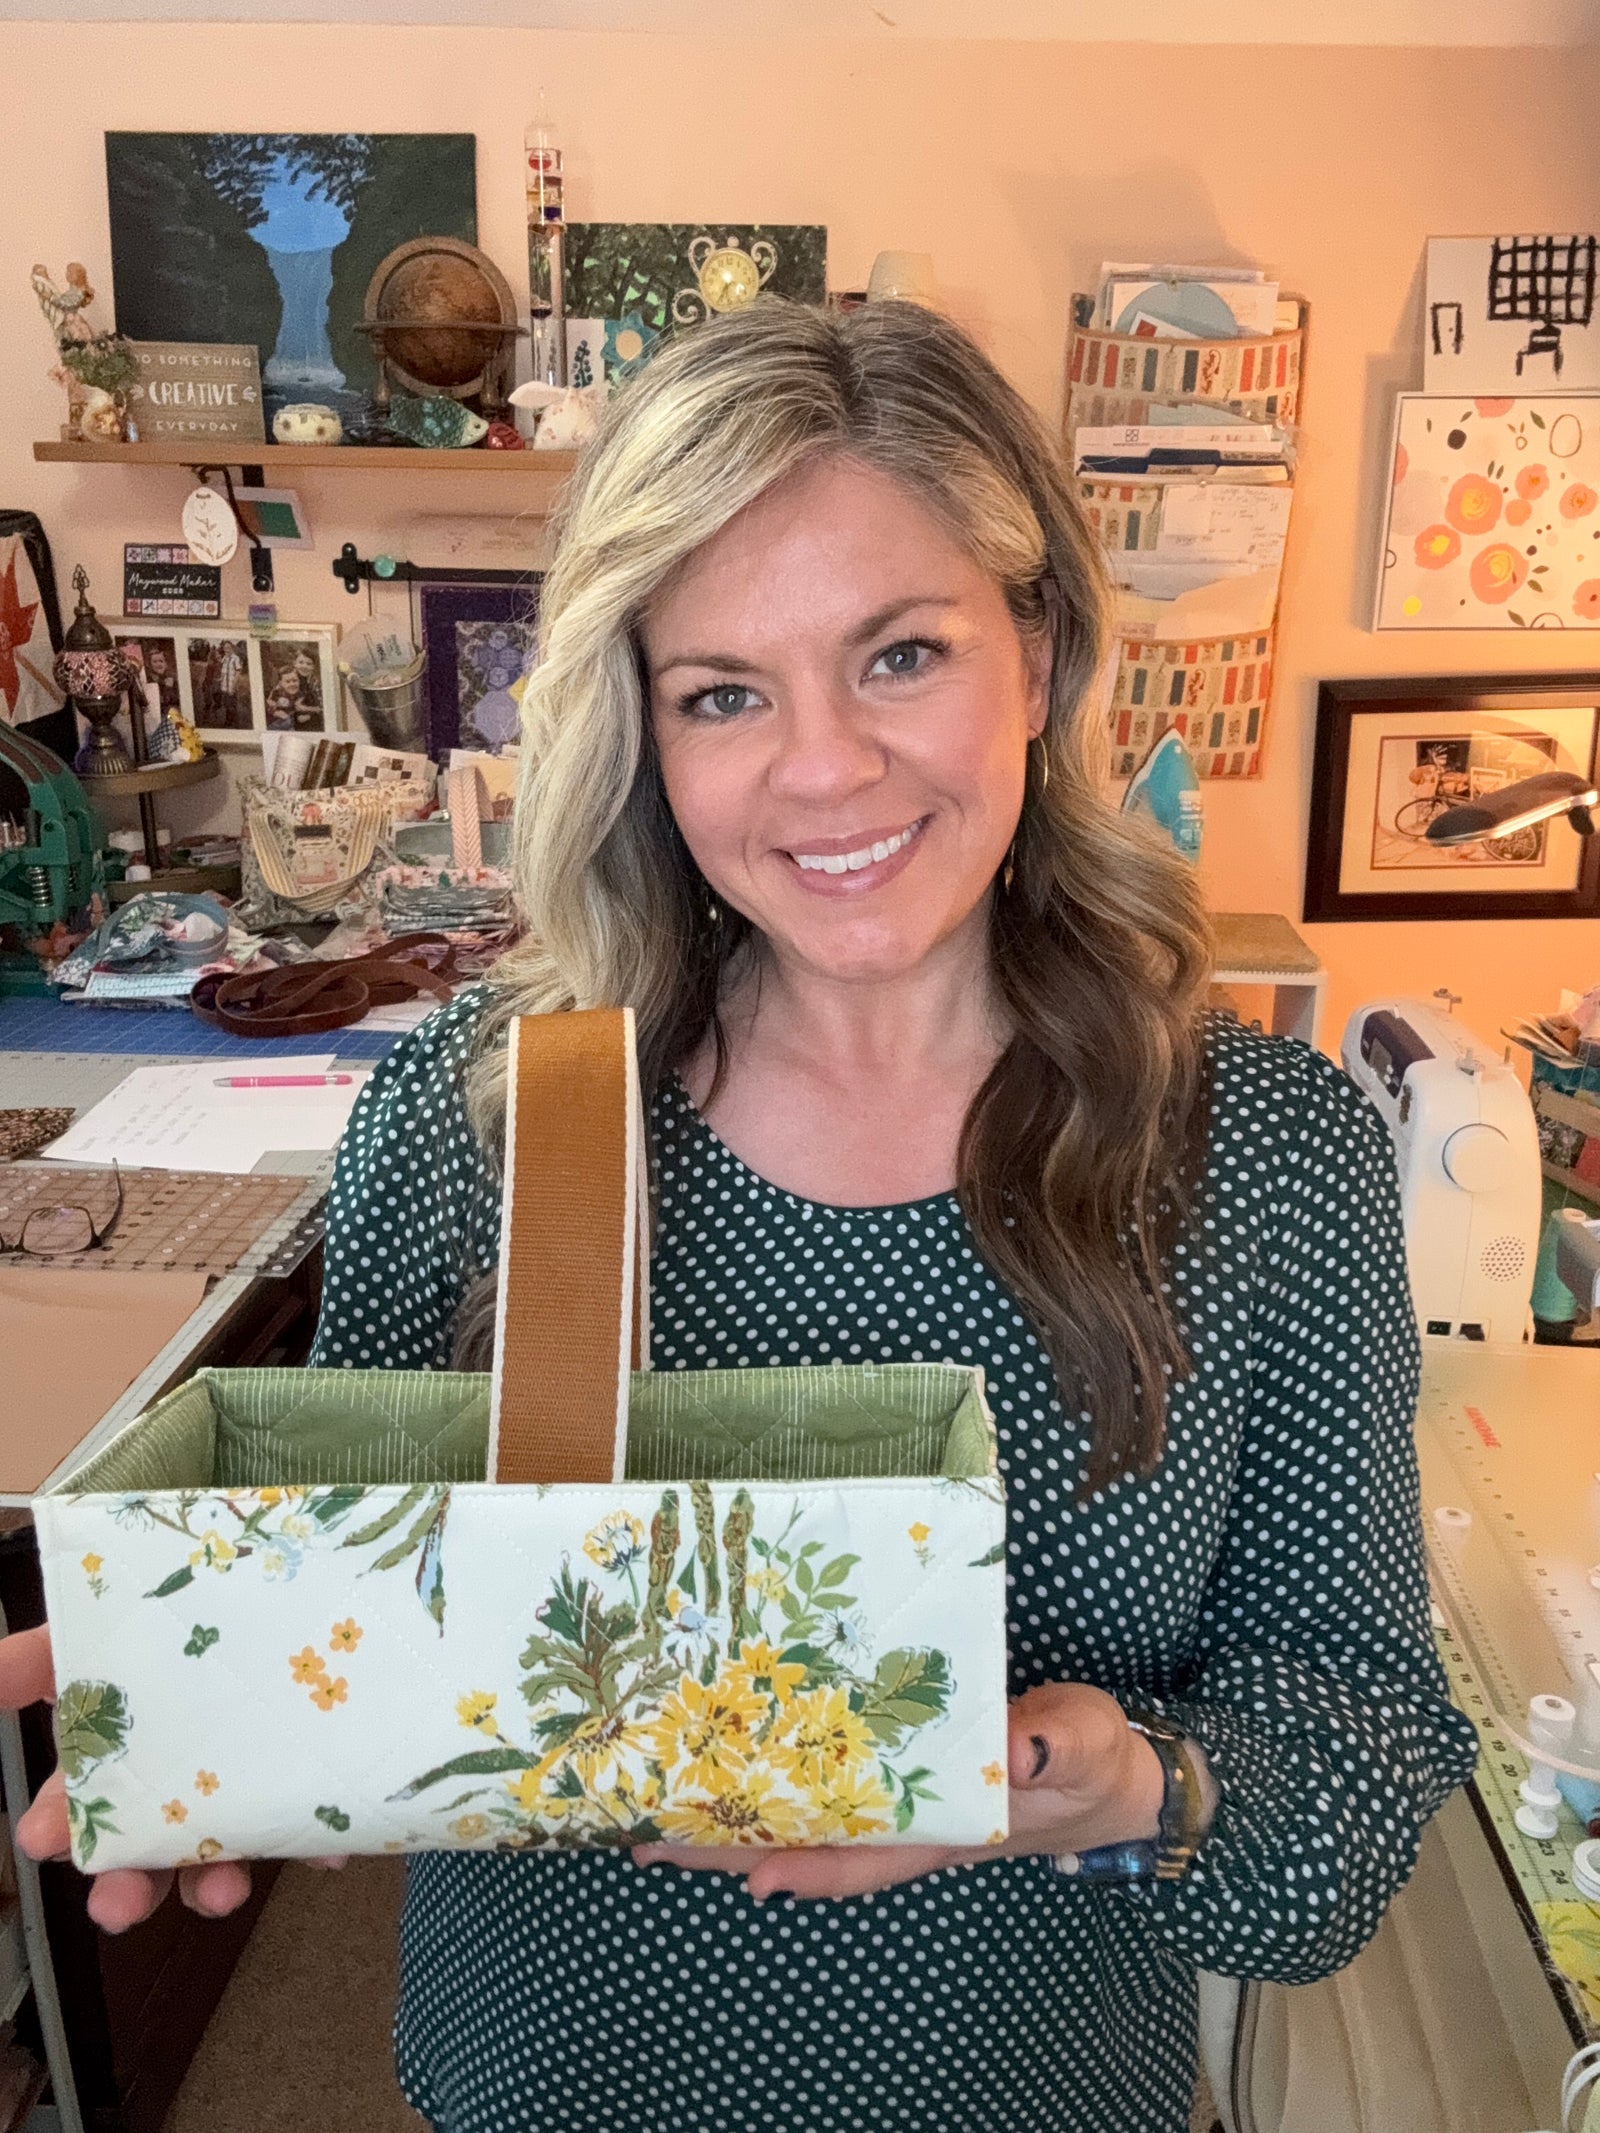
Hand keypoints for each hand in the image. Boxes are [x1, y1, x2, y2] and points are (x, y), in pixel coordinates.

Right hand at [0, 1624, 339, 1933]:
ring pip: (217, 1861)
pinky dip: (316, 1846)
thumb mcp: (104, 1627)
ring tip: (221, 1893)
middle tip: (117, 1905)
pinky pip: (309, 1830)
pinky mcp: (299, 1795)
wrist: (282, 1600)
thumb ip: (43, 1654)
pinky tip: (326, 1854)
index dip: (57, 1823)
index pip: (74, 1803)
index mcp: (119, 1755)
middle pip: (141, 1853)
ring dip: (213, 1885)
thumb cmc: (179, 1623)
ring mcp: (236, 1794)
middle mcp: (171, 1785)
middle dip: (127, 1886)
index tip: (40, 1839)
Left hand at [631, 1680, 1166, 1902]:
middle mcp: (908, 1821)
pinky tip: (730, 1761)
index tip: (749, 1873)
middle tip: (650, 1839)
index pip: (864, 1855)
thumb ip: (1057, 1744)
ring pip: (804, 1816)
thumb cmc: (1093, 1759)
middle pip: (809, 1843)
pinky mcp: (894, 1765)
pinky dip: (776, 1777)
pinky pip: (823, 1780)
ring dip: (737, 1814)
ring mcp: (898, 1797)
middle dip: (731, 1848)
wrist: (1108, 1768)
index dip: (806, 1864)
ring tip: (659, 1804)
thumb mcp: (1085, 1744)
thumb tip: (1021, 1745)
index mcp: (947, 1828)